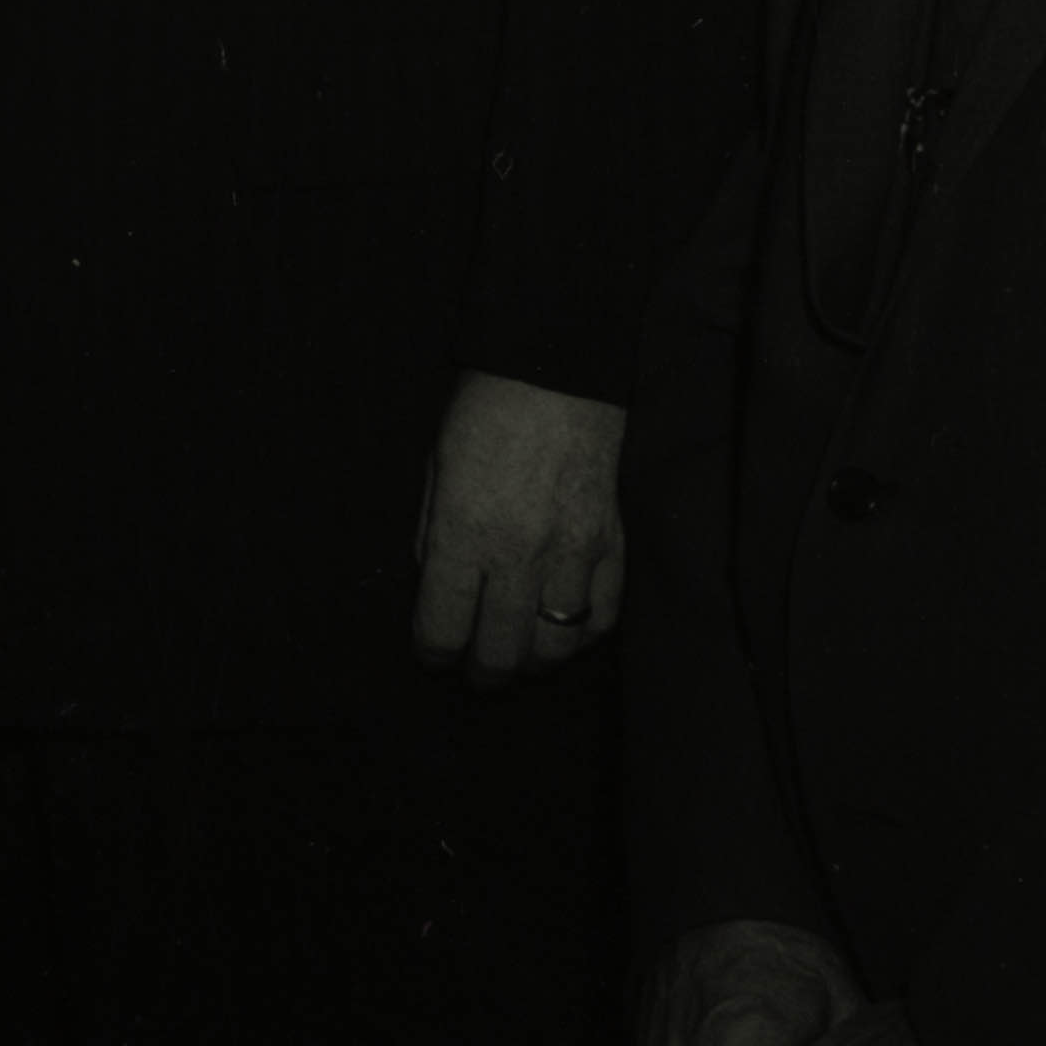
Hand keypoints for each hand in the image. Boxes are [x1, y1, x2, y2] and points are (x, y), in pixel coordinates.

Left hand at [409, 369, 627, 676]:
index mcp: (462, 533)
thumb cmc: (485, 413)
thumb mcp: (435, 468)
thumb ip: (433, 535)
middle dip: (484, 673)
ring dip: (534, 661)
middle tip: (479, 670)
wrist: (557, 372)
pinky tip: (566, 627)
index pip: (443, 628)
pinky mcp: (612, 545)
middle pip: (500, 652)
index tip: (433, 654)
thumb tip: (437, 587)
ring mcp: (571, 553)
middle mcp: (517, 553)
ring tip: (521, 655)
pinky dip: (584, 634)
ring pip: (556, 647)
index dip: (433, 653)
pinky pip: (603, 616)